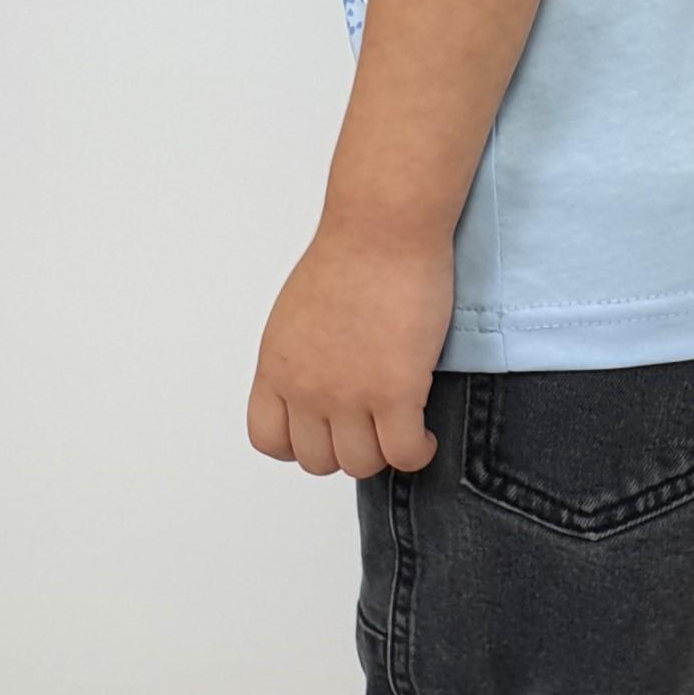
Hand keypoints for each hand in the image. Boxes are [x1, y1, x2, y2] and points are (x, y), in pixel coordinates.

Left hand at [246, 217, 452, 478]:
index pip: (269, 440)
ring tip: (402, 431)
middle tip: (373, 427)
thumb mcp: (298, 315)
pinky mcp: (394, 393)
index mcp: (277, 367)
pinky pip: (404, 454)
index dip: (300, 444)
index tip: (326, 431)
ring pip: (362, 464)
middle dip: (348, 448)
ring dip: (384, 453)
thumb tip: (321, 384)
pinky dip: (417, 453)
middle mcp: (305, 388)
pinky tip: (424, 434)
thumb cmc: (351, 255)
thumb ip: (302, 358)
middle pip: (318, 459)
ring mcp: (348, 395)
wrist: (382, 230)